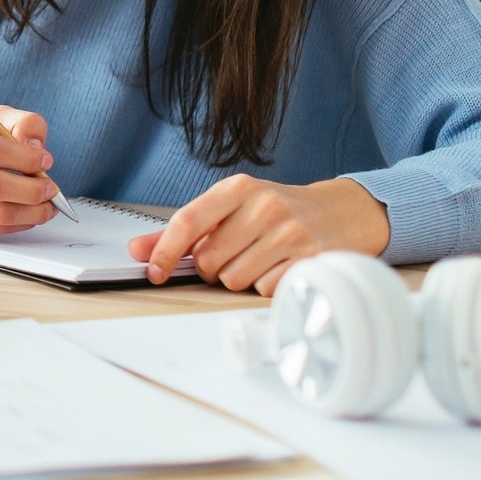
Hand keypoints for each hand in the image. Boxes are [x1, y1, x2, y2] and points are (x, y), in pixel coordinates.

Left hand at [128, 175, 391, 295]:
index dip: (165, 250)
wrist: (343, 211)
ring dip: (241, 278)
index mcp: (238, 188)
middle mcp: (264, 206)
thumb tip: (138, 249)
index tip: (154, 271)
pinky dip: (267, 286)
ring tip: (261, 259)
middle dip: (214, 267)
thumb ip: (184, 229)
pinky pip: (266, 290)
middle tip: (235, 254)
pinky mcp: (313, 260)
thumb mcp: (232, 207)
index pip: (188, 221)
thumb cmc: (277, 211)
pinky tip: (281, 268)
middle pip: (210, 260)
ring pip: (235, 279)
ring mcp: (291, 232)